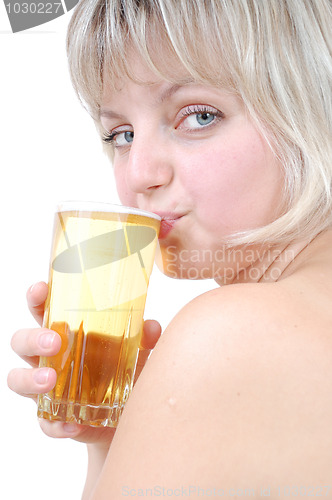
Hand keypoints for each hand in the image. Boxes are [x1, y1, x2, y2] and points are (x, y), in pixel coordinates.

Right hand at [7, 282, 161, 444]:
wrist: (126, 416)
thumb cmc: (124, 371)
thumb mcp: (137, 352)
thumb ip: (144, 339)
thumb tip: (150, 326)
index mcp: (66, 332)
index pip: (44, 309)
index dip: (36, 298)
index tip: (41, 290)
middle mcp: (50, 357)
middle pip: (22, 341)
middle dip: (32, 338)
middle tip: (54, 342)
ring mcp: (47, 388)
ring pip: (18, 378)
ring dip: (30, 378)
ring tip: (50, 381)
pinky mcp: (53, 417)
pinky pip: (44, 421)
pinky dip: (55, 424)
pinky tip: (73, 426)